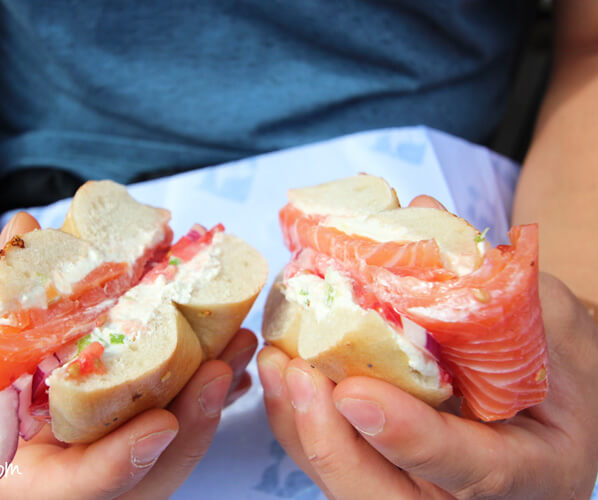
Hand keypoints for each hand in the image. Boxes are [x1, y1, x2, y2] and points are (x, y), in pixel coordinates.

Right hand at [0, 213, 255, 498]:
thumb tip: (26, 235)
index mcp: (5, 471)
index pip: (66, 490)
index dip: (115, 465)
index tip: (160, 425)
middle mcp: (59, 470)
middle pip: (136, 479)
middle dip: (187, 427)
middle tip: (222, 369)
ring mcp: (93, 451)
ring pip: (165, 454)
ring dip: (209, 405)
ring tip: (240, 346)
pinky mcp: (116, 425)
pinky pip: (170, 423)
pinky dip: (203, 394)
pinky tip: (234, 356)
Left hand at [257, 196, 597, 498]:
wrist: (553, 398)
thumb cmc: (560, 361)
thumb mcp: (556, 324)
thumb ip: (498, 278)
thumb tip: (420, 214)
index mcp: (531, 469)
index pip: (470, 468)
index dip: (410, 437)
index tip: (355, 393)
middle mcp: (463, 494)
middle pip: (384, 498)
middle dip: (331, 443)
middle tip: (297, 376)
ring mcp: (419, 485)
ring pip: (348, 481)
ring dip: (302, 426)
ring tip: (277, 362)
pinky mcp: (384, 465)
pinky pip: (335, 456)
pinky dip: (299, 418)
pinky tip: (282, 366)